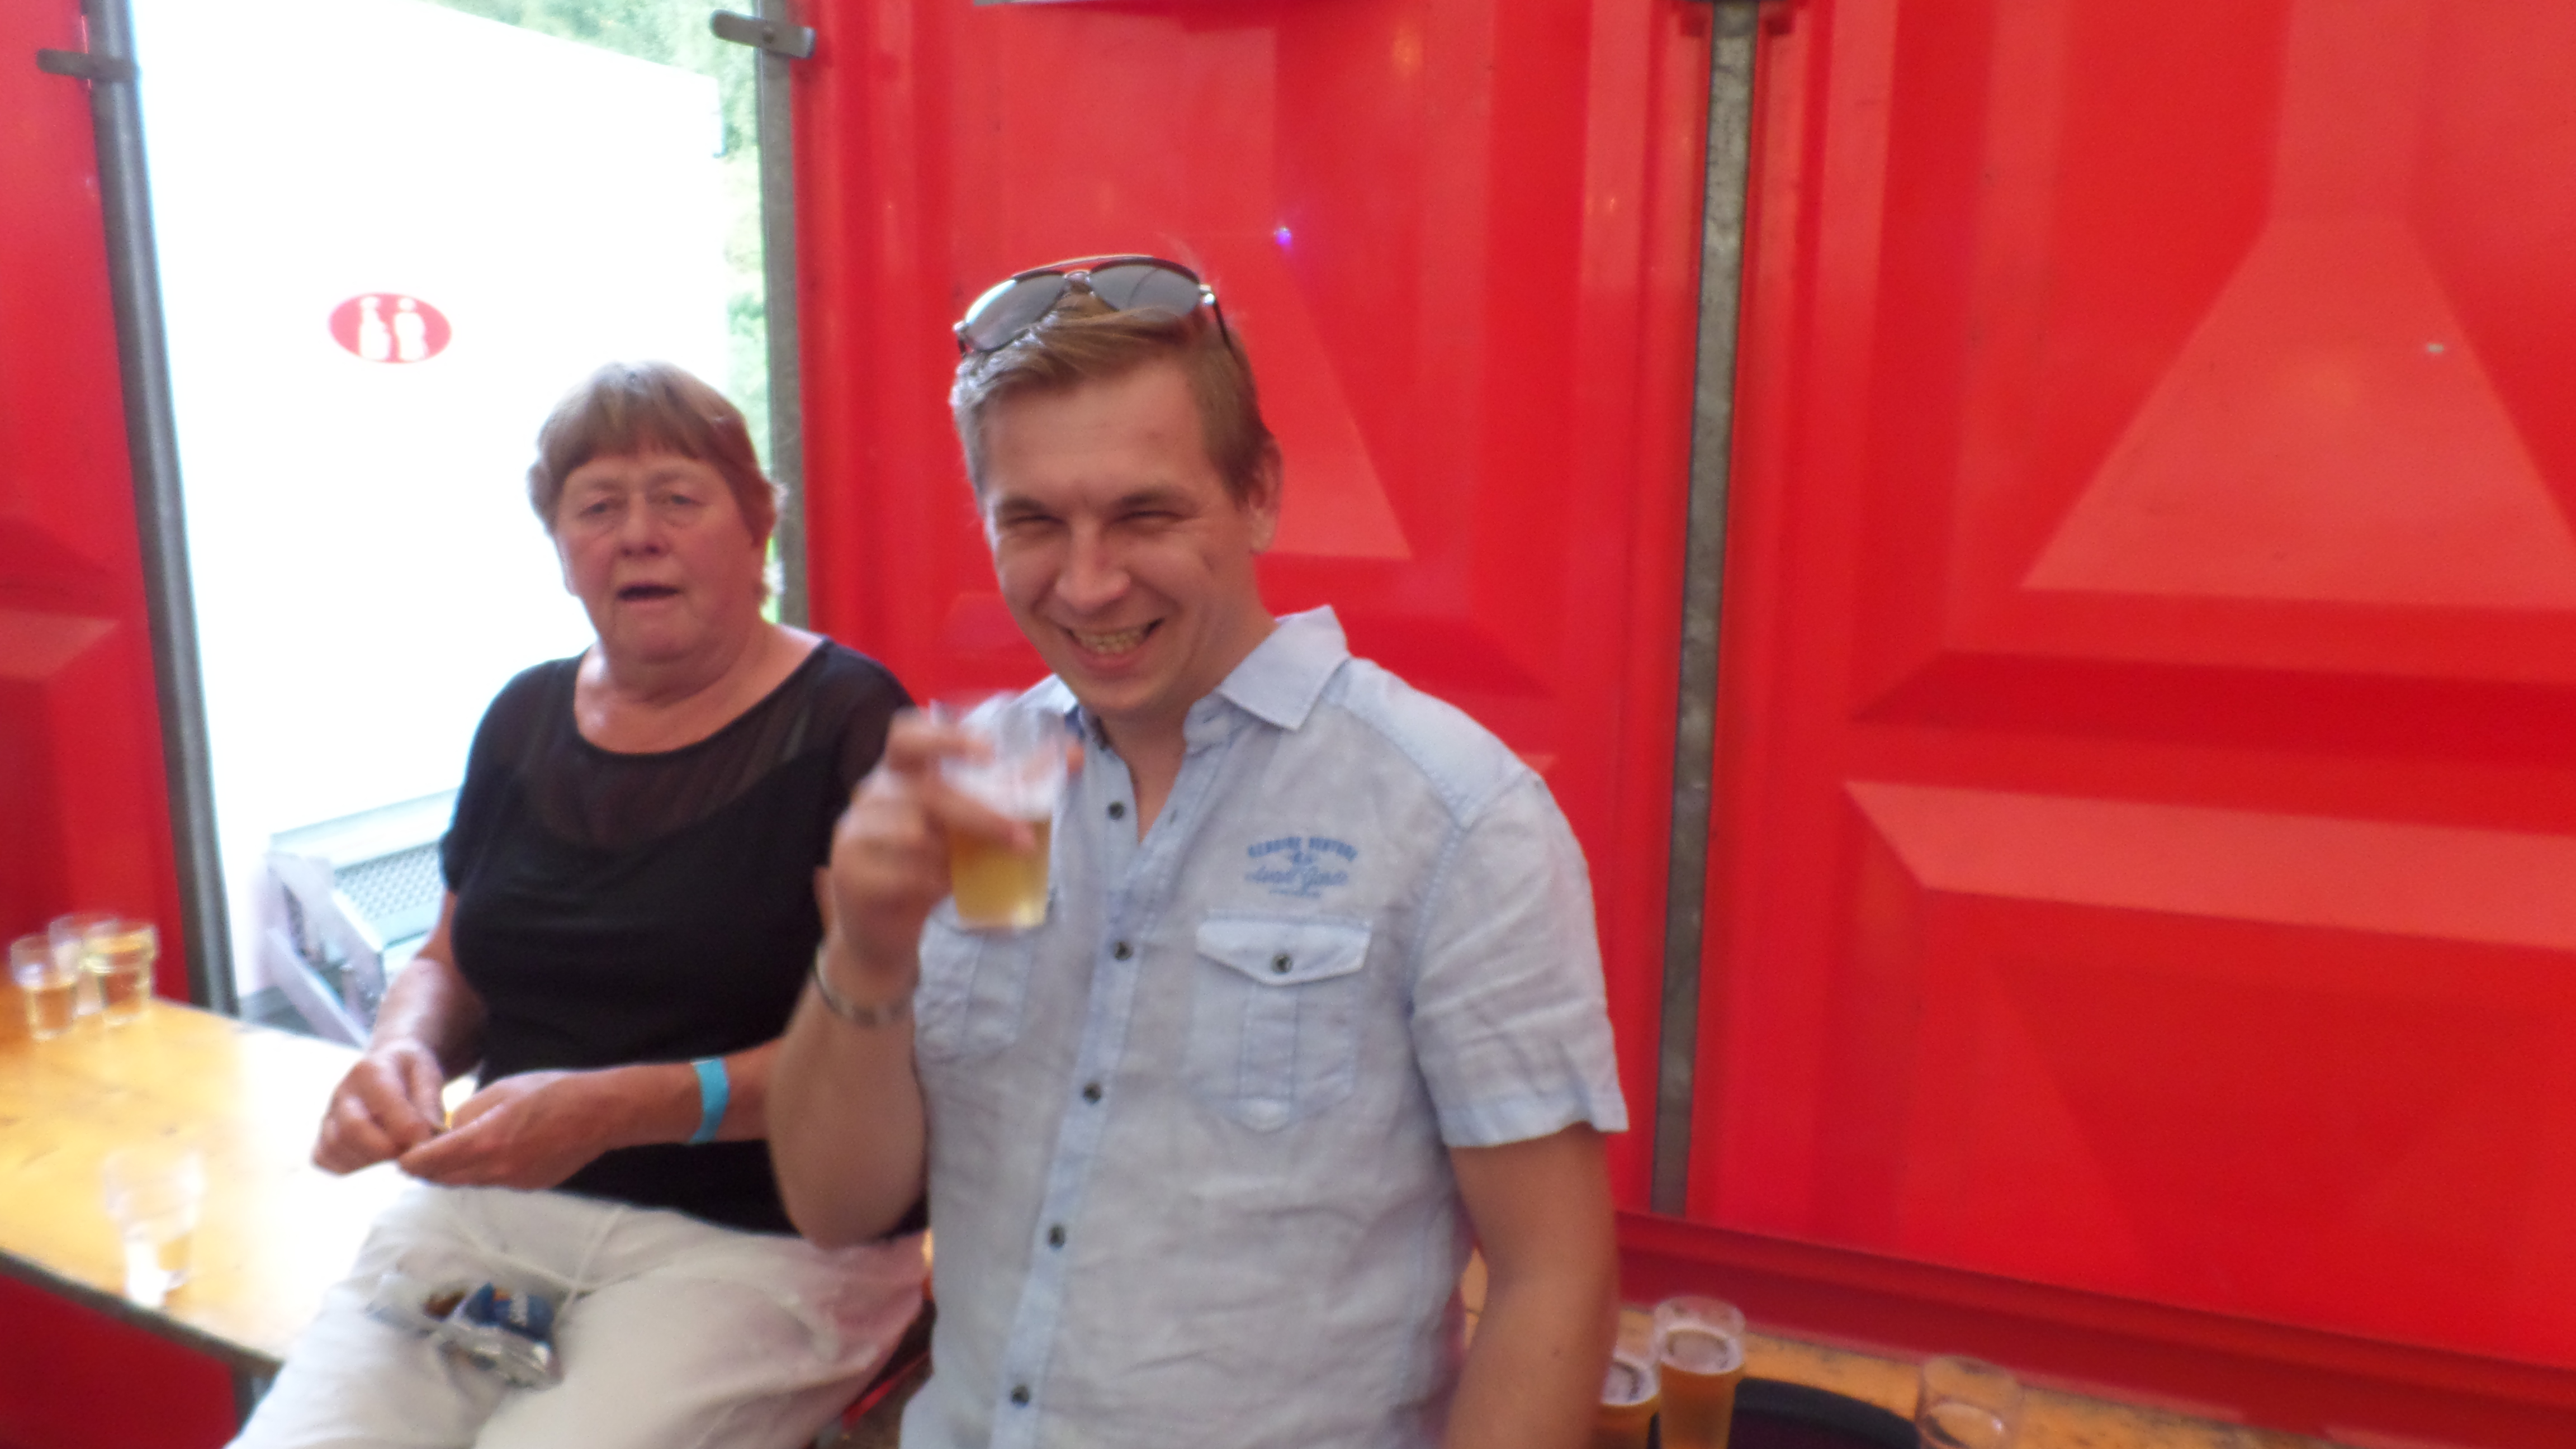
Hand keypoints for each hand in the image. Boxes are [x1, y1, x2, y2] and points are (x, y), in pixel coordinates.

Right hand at [313, 1038, 449, 1174]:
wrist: (387, 1065)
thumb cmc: (410, 1072)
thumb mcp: (427, 1074)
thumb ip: (429, 1105)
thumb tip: (424, 1141)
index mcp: (369, 1071)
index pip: (382, 1107)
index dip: (407, 1132)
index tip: (427, 1146)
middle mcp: (342, 1093)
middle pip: (351, 1130)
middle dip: (385, 1150)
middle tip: (410, 1155)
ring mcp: (329, 1115)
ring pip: (335, 1148)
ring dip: (369, 1161)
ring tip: (396, 1155)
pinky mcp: (322, 1136)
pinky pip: (325, 1159)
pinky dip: (351, 1167)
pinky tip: (376, 1161)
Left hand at [396, 1070, 618, 1189]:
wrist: (601, 1113)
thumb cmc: (552, 1091)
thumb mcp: (501, 1089)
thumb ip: (467, 1113)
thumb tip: (448, 1130)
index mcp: (484, 1141)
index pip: (429, 1162)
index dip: (410, 1160)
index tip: (402, 1154)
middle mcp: (495, 1169)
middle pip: (443, 1179)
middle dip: (427, 1168)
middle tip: (419, 1153)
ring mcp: (513, 1182)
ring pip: (467, 1182)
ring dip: (453, 1170)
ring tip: (453, 1150)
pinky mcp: (528, 1186)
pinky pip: (492, 1182)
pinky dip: (481, 1171)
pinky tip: (494, 1151)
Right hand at [820, 709, 1056, 992]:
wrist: (884, 931)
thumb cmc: (930, 865)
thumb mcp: (967, 826)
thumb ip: (1012, 790)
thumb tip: (1074, 755)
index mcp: (900, 772)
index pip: (907, 734)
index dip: (946, 736)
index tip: (989, 751)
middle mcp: (872, 794)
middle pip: (928, 791)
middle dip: (982, 815)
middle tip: (1023, 837)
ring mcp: (855, 833)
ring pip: (915, 834)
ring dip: (957, 855)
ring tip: (975, 869)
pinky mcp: (851, 873)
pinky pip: (903, 873)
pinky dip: (933, 883)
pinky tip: (944, 888)